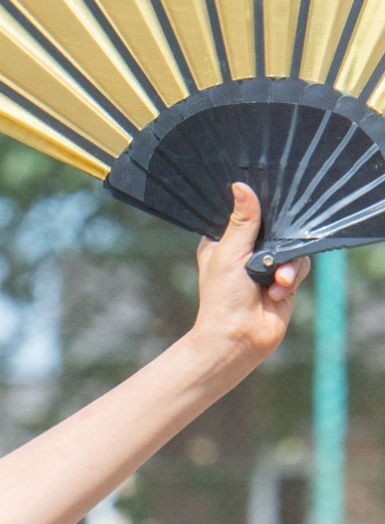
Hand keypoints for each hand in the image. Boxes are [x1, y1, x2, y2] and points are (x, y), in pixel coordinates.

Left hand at [193, 184, 304, 367]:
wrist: (238, 337)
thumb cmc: (223, 298)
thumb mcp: (229, 253)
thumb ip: (242, 221)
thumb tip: (241, 186)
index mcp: (225, 241)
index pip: (244, 213)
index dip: (256, 208)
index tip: (266, 201)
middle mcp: (246, 251)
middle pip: (274, 227)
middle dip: (277, 237)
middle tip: (273, 247)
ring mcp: (266, 266)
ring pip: (291, 246)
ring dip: (285, 264)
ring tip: (275, 279)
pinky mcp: (284, 280)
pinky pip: (300, 265)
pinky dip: (290, 277)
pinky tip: (277, 291)